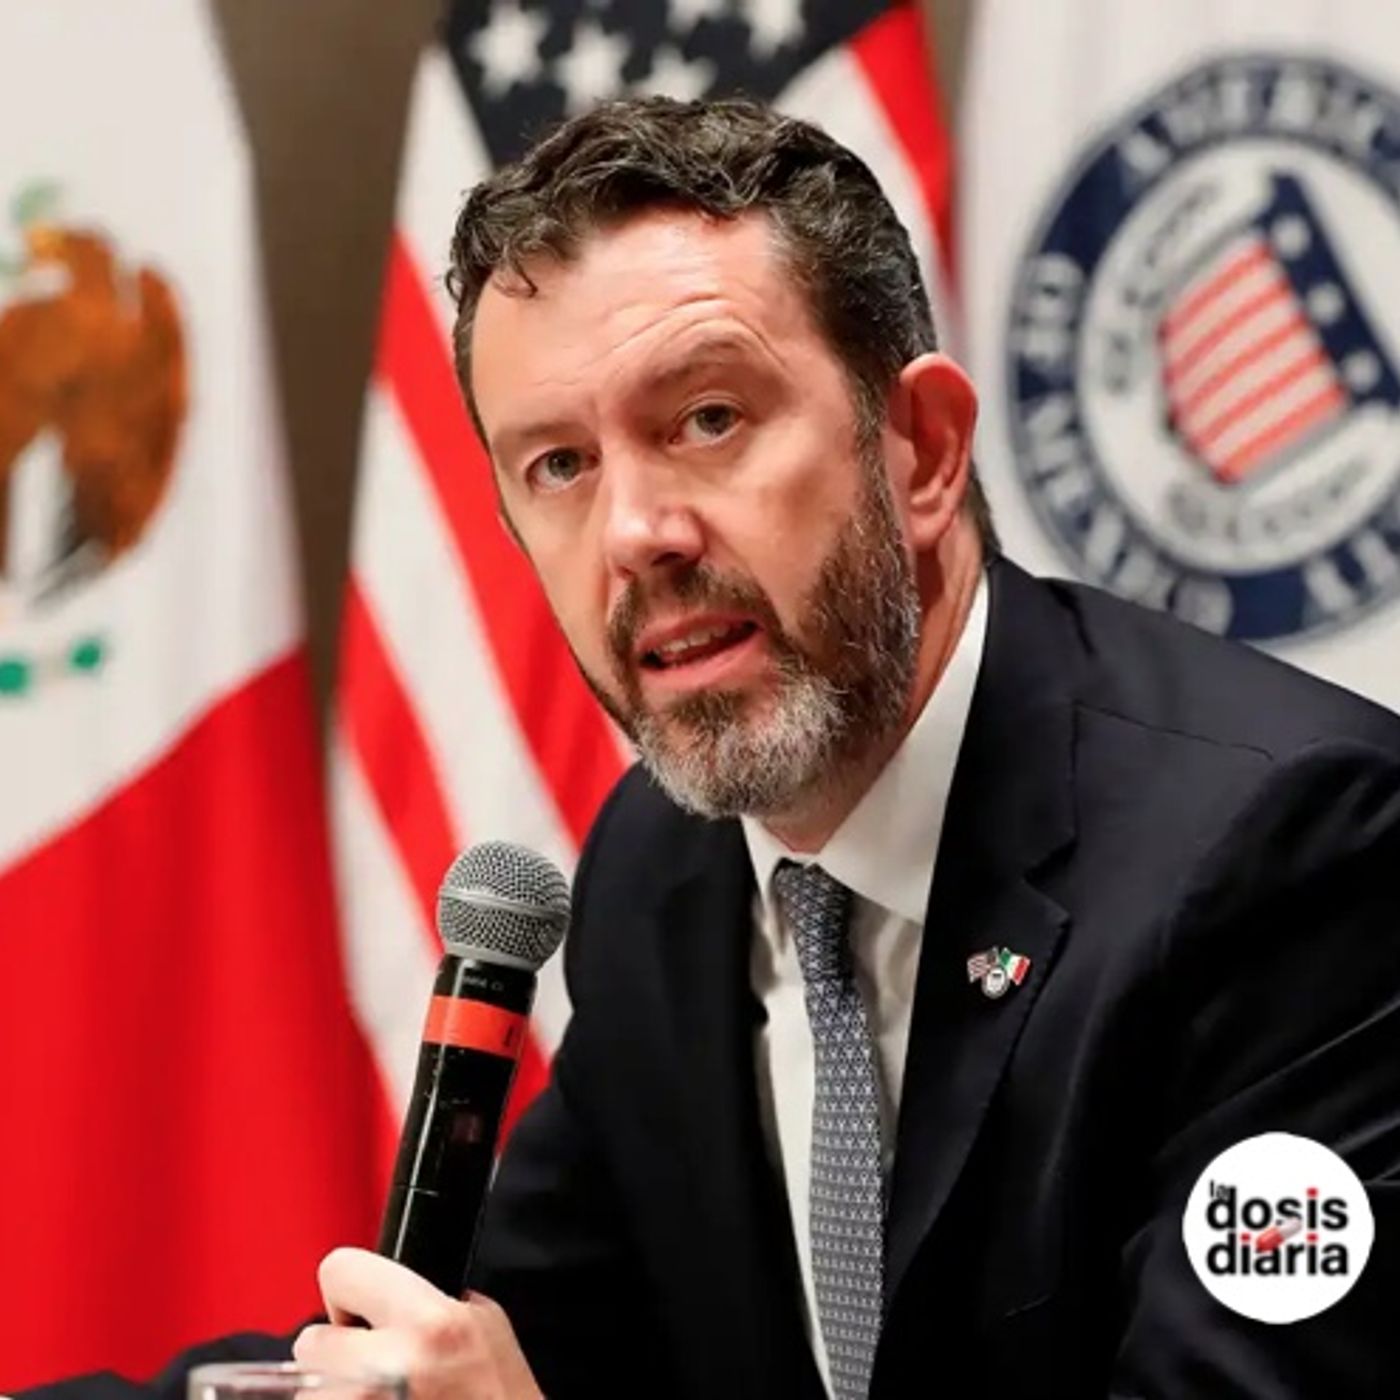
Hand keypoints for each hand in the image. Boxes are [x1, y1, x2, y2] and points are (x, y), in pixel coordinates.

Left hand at [293, 1247, 542, 1399]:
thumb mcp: (485, 1325)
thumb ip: (427, 1298)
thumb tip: (379, 1292)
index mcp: (429, 1327)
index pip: (340, 1270)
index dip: (350, 1288)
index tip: (359, 1307)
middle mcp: (386, 1375)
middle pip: (310, 1343)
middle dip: (338, 1354)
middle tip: (375, 1368)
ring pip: (309, 1394)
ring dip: (335, 1395)